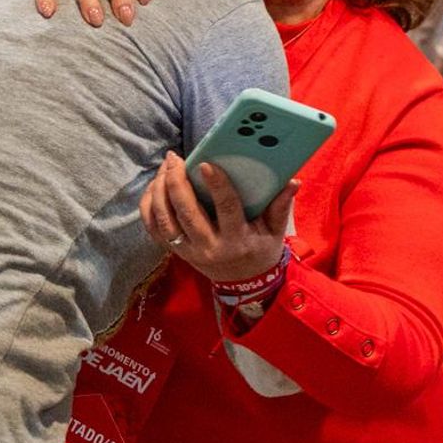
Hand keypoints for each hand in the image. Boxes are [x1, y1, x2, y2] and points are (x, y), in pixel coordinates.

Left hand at [141, 151, 295, 282]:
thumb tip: (293, 181)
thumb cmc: (260, 249)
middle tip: (175, 159)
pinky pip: (153, 229)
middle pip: (186, 213)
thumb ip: (281, 206)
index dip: (216, 185)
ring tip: (165, 167)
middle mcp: (208, 247)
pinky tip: (154, 185)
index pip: (225, 209)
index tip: (205, 163)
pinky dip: (149, 206)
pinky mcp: (175, 252)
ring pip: (165, 220)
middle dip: (177, 183)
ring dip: (160, 191)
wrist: (243, 283)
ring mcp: (188, 251)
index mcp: (236, 239)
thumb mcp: (275, 231)